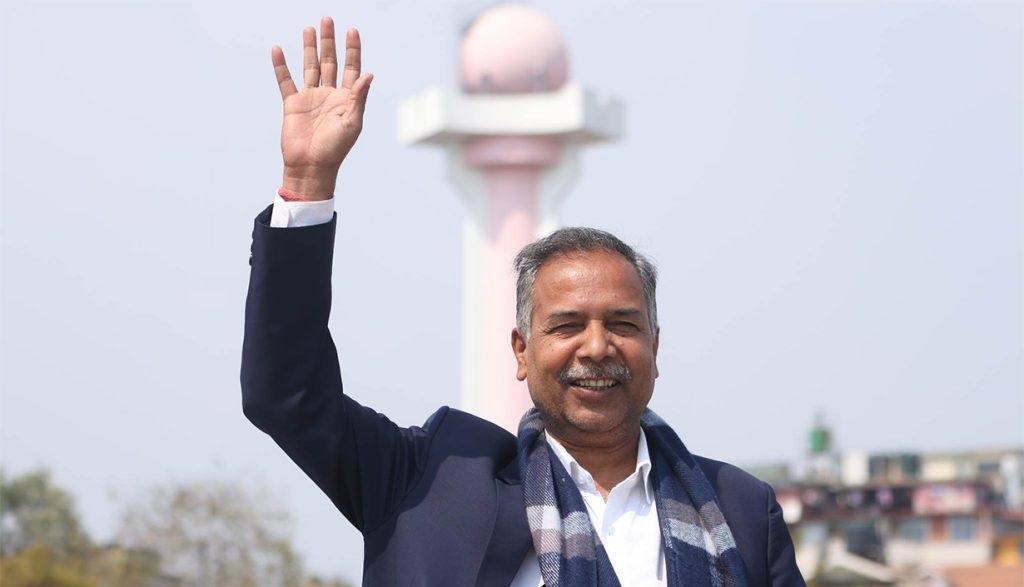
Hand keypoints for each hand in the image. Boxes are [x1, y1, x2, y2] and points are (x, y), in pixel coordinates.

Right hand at [272, 17, 372, 200]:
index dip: (352, 49)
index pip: (351, 68)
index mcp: (347, 99)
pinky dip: (281, 66)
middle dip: (329, 41)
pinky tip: (278, 50)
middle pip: (330, 62)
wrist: (311, 167)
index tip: (352, 30)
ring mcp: (311, 98)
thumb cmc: (336, 149)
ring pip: (310, 67)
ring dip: (309, 48)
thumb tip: (368, 74)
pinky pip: (286, 81)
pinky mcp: (292, 104)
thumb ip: (358, 98)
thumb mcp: (352, 123)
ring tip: (309, 28)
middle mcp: (329, 95)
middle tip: (327, 20)